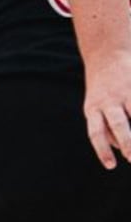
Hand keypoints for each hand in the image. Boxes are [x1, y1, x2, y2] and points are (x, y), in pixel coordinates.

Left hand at [88, 52, 130, 169]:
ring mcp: (125, 92)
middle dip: (128, 143)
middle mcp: (108, 101)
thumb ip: (104, 126)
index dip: (102, 150)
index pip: (96, 133)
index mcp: (93, 109)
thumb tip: (117, 148)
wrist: (107, 55)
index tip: (111, 166)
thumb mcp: (95, 106)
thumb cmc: (103, 90)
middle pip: (118, 125)